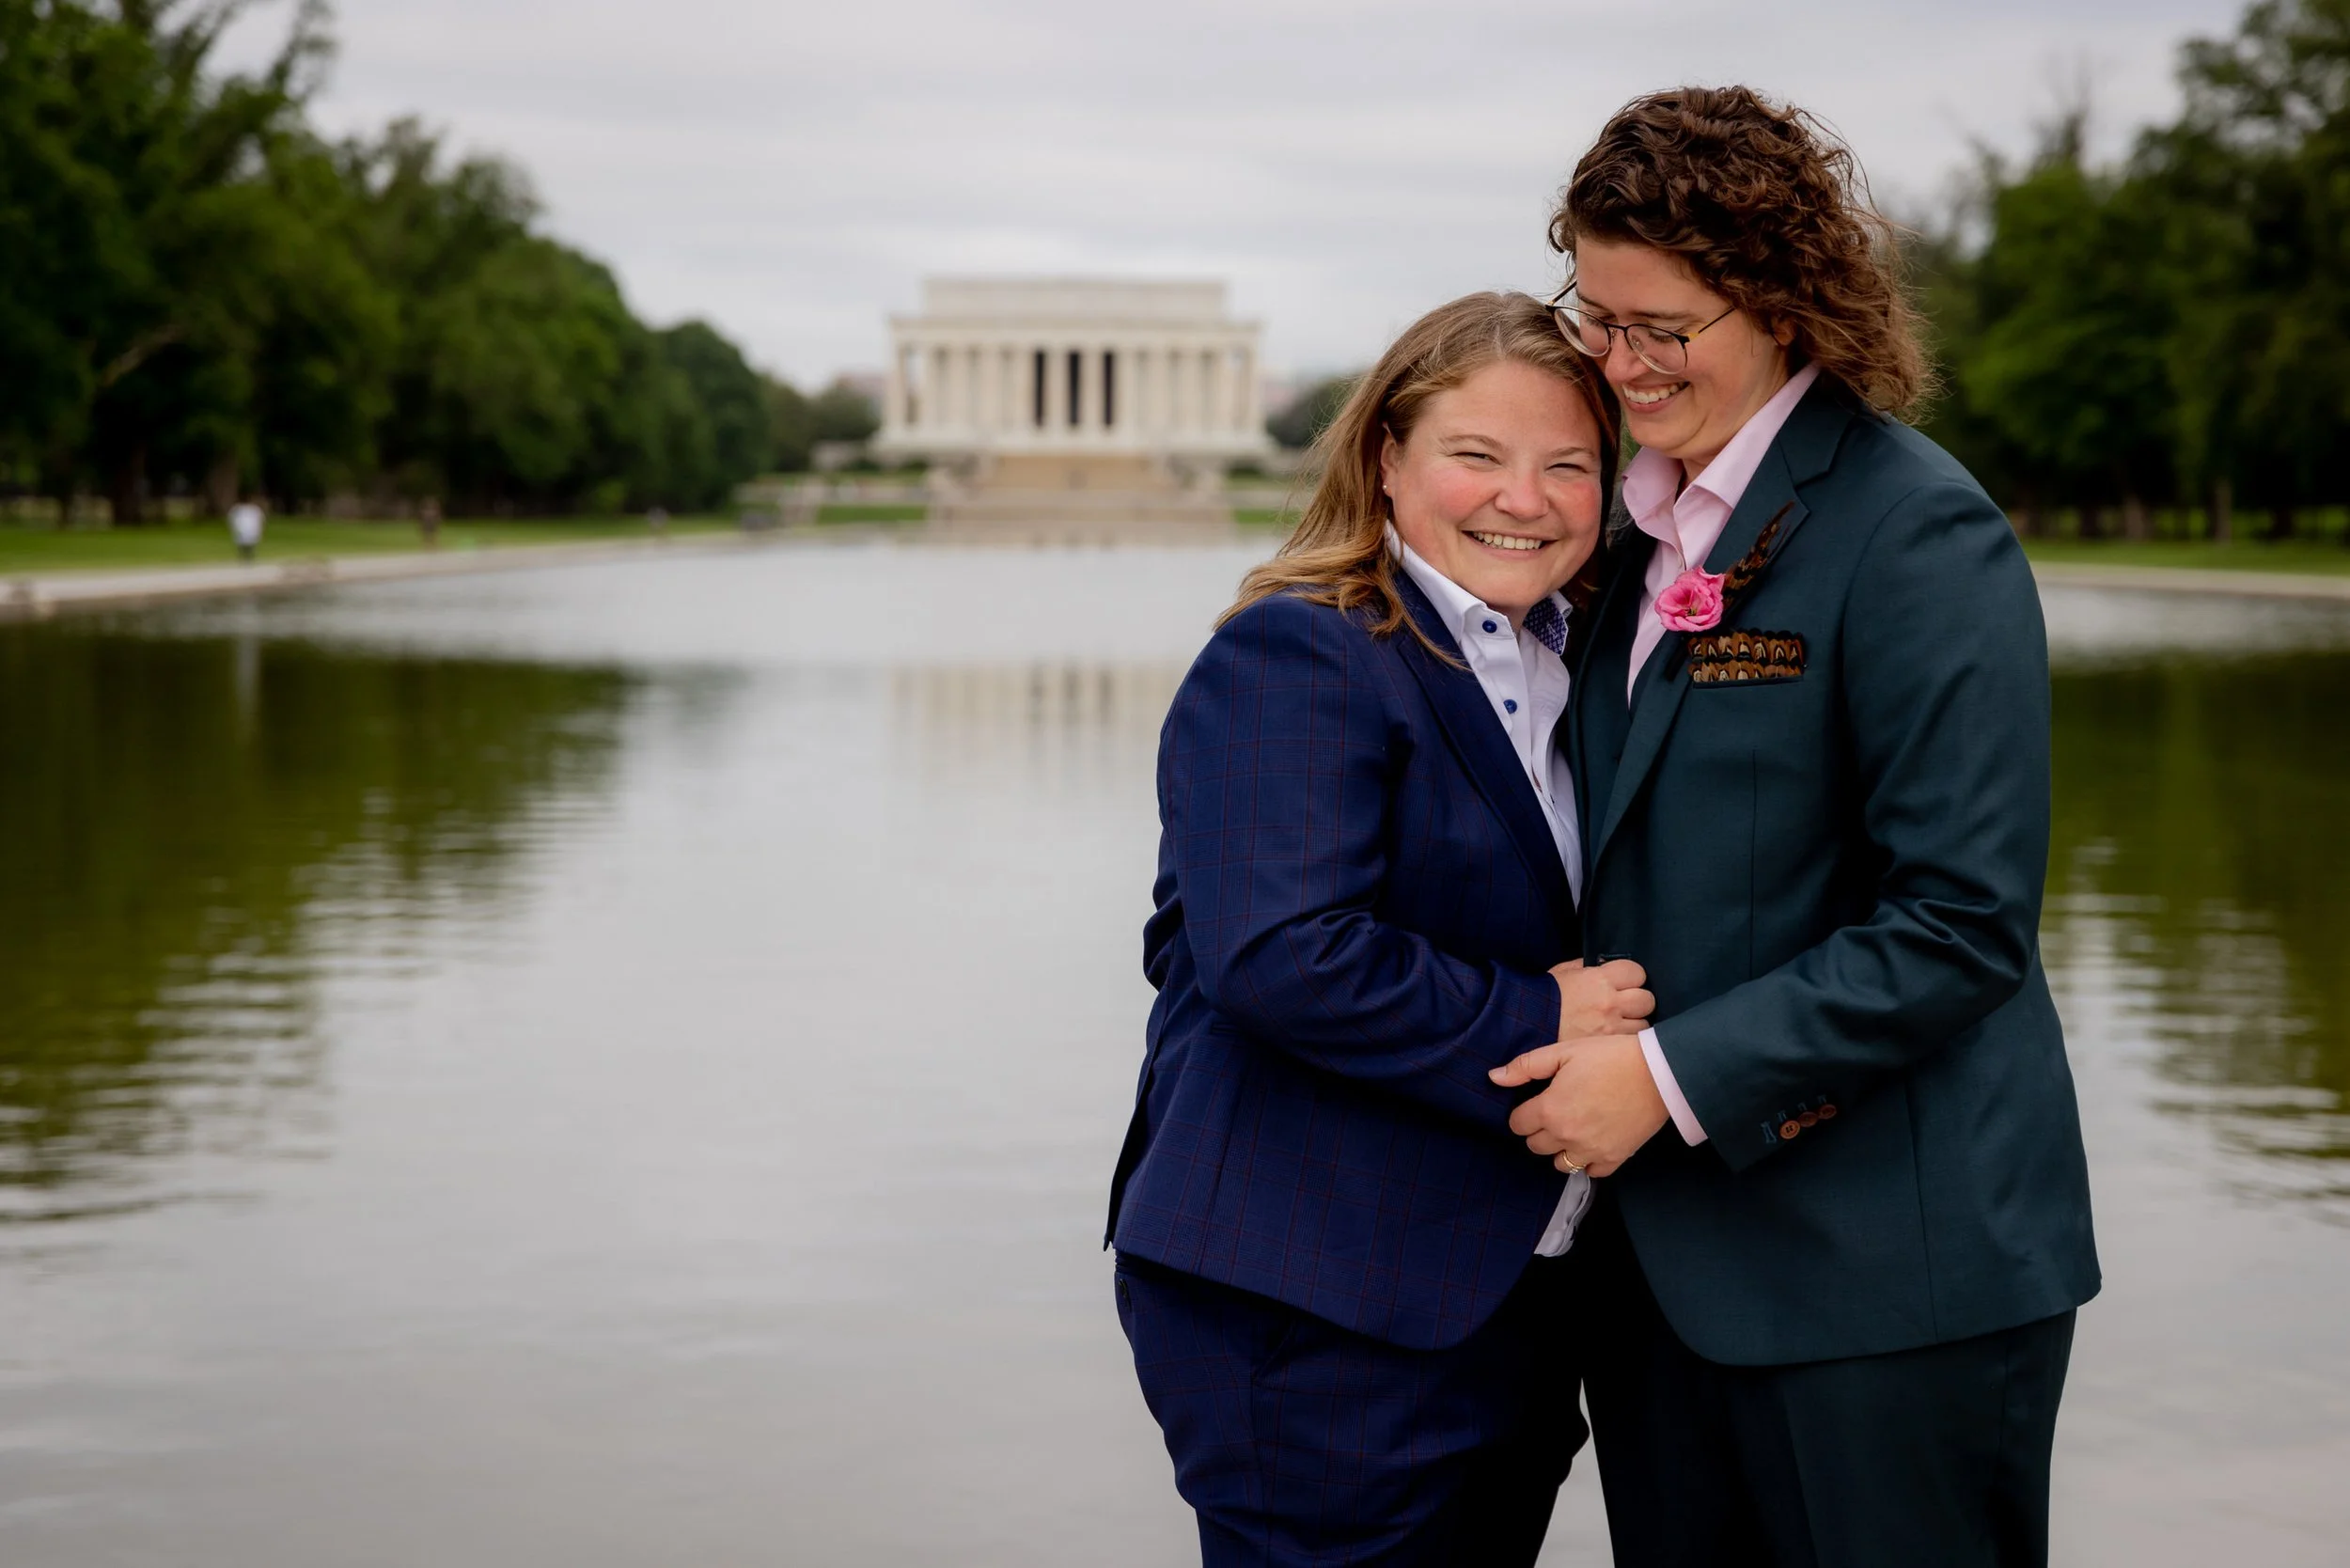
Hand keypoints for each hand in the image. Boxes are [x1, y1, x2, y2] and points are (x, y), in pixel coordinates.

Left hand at [1489, 1035, 1669, 1177]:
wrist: (1659, 1072)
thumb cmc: (1610, 1056)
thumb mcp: (1564, 1051)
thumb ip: (1525, 1067)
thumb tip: (1493, 1078)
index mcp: (1550, 1110)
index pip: (1517, 1124)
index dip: (1523, 1112)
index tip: (1535, 1102)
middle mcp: (1566, 1136)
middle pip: (1535, 1146)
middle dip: (1539, 1130)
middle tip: (1555, 1111)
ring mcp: (1590, 1152)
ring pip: (1559, 1164)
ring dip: (1560, 1148)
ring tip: (1573, 1127)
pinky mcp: (1614, 1159)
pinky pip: (1590, 1172)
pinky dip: (1587, 1161)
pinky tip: (1593, 1140)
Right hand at [1549, 958, 1653, 1040]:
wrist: (1526, 1024)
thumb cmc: (1544, 997)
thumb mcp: (1564, 972)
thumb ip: (1587, 966)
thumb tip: (1604, 964)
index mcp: (1599, 979)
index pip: (1637, 972)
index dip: (1632, 977)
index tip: (1624, 983)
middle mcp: (1609, 1002)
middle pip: (1647, 999)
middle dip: (1637, 1001)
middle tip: (1625, 1004)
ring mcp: (1610, 1027)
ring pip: (1643, 1024)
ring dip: (1634, 1023)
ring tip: (1620, 1024)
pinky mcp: (1606, 1046)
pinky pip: (1630, 1042)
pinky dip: (1626, 1040)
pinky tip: (1615, 1038)